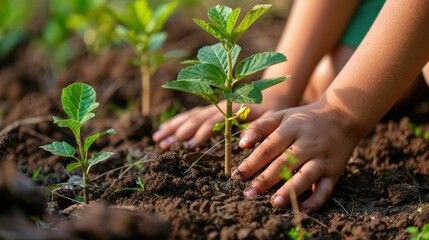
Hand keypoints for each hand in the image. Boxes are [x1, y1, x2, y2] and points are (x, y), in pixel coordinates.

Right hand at [152, 100, 284, 149]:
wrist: (275, 93)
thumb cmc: (274, 111)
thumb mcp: (272, 120)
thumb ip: (258, 130)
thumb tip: (241, 143)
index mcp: (233, 109)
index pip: (212, 123)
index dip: (200, 135)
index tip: (187, 147)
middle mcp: (220, 106)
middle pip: (195, 120)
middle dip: (178, 133)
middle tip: (162, 145)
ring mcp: (214, 105)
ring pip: (190, 116)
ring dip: (173, 127)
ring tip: (157, 138)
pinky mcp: (212, 106)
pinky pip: (192, 114)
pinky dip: (178, 121)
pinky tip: (167, 128)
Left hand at [232, 100, 361, 212]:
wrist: (343, 115)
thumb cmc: (304, 118)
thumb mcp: (282, 116)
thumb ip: (260, 127)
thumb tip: (242, 144)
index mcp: (292, 129)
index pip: (268, 148)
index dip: (251, 163)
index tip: (237, 177)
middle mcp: (307, 144)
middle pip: (284, 164)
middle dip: (265, 180)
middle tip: (248, 194)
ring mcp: (322, 158)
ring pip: (305, 176)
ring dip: (290, 190)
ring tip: (274, 203)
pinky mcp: (335, 171)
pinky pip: (326, 188)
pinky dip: (317, 200)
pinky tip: (304, 210)